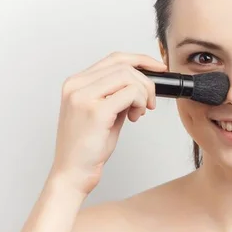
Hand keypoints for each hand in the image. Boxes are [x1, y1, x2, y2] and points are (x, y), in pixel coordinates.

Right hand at [49, 52, 165, 194]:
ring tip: (139, 112)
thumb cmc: (88, 147)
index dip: (141, 60)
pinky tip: (134, 117)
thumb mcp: (103, 112)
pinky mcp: (95, 111)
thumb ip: (116, 94)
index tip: (158, 68)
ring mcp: (83, 96)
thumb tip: (141, 83)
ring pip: (129, 76)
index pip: (114, 58)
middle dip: (146, 82)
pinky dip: (140, 102)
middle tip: (149, 103)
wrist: (73, 173)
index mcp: (75, 83)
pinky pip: (130, 93)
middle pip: (124, 65)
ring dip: (143, 94)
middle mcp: (76, 85)